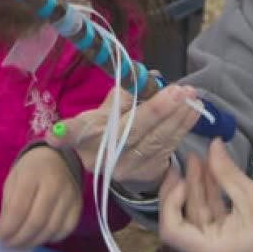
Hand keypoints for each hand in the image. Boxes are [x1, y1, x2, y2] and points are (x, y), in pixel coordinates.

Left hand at [0, 145, 81, 248]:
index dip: (8, 228)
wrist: (58, 159)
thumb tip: (4, 232)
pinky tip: (39, 237)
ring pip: (51, 229)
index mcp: (33, 175)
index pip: (19, 208)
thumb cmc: (30, 170)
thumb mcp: (13, 180)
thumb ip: (8, 205)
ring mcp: (70, 197)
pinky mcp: (78, 207)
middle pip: (36, 222)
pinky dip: (50, 239)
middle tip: (9, 244)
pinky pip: (65, 230)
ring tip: (21, 244)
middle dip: (19, 238)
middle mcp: (55, 185)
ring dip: (33, 242)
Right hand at [55, 84, 201, 187]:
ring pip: (156, 140)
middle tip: (180, 91)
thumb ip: (121, 95)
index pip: (79, 131)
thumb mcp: (102, 112)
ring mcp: (126, 169)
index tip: (59, 132)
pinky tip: (194, 112)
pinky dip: (183, 128)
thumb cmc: (103, 130)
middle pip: (133, 132)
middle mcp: (103, 157)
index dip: (70, 131)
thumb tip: (149, 77)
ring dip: (178, 117)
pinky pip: (169, 148)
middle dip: (159, 110)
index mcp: (86, 138)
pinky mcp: (146, 174)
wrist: (110, 165)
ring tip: (193, 97)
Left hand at [155, 140, 252, 251]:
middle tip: (185, 160)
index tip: (182, 178)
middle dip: (185, 188)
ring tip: (199, 159)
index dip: (171, 202)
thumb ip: (226, 172)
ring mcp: (217, 250)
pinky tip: (211, 172)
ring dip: (199, 188)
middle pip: (183, 221)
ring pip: (198, 216)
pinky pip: (211, 217)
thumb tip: (212, 145)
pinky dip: (211, 197)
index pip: (172, 231)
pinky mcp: (225, 242)